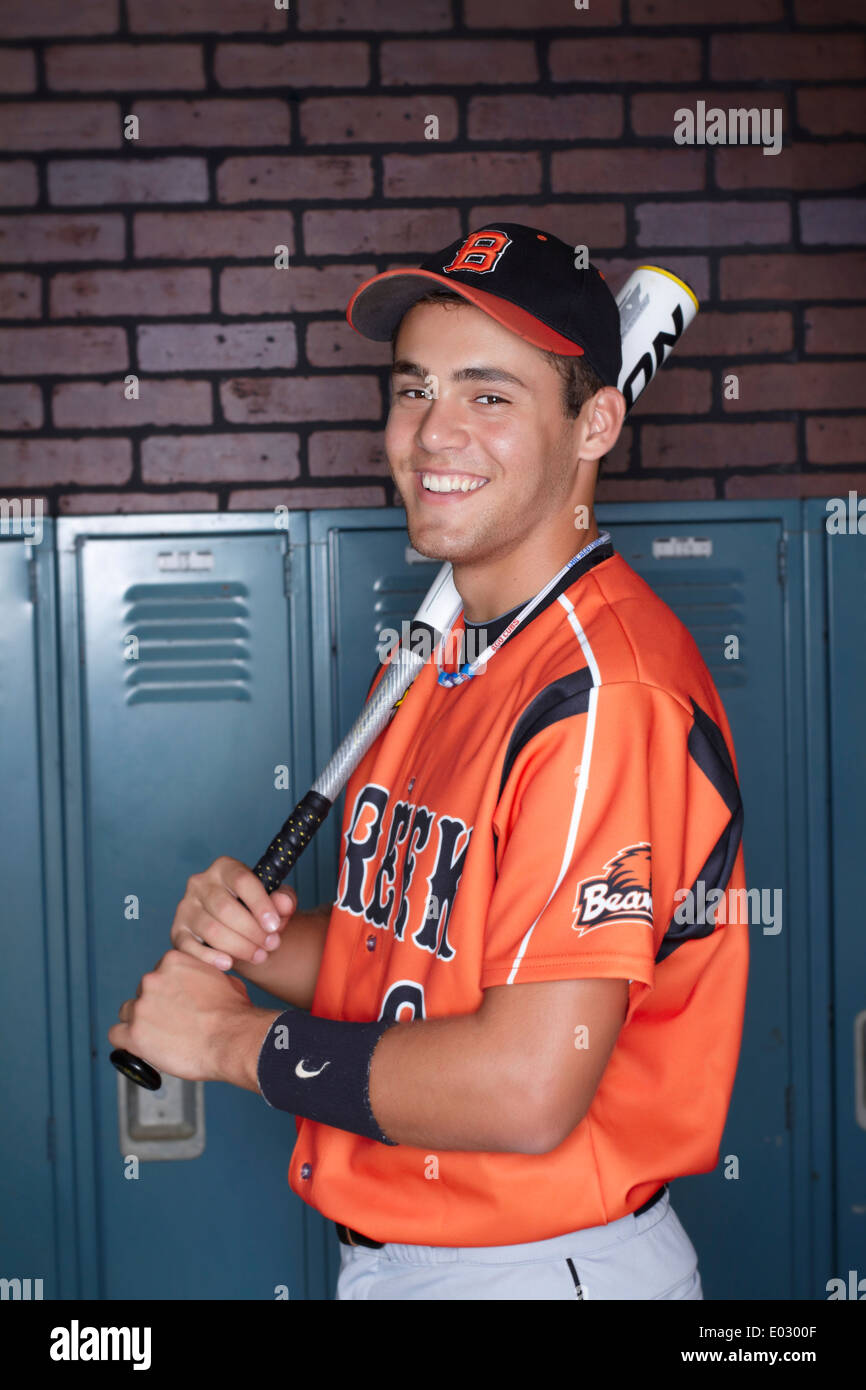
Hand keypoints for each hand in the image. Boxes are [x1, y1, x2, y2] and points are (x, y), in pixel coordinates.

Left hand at [108, 949, 280, 1087]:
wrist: (232, 1039)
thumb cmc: (233, 1014)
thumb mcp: (223, 979)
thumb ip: (202, 977)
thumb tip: (201, 985)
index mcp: (172, 962)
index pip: (158, 974)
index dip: (167, 991)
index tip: (175, 1003)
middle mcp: (152, 979)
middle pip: (142, 992)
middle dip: (154, 1006)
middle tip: (171, 1022)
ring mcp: (141, 1006)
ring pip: (128, 1013)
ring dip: (139, 1023)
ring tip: (159, 1037)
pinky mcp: (134, 1034)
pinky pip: (116, 1035)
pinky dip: (127, 1042)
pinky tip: (140, 1047)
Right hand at [169, 856, 296, 970]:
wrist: (238, 928)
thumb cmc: (257, 910)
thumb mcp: (275, 902)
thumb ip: (284, 900)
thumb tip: (284, 904)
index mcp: (224, 867)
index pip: (242, 881)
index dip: (260, 904)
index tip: (275, 926)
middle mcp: (200, 883)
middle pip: (225, 908)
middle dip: (252, 931)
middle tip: (271, 945)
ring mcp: (185, 907)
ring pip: (211, 929)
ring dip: (238, 946)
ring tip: (259, 955)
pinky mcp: (177, 932)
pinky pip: (189, 947)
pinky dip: (210, 958)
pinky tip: (229, 963)